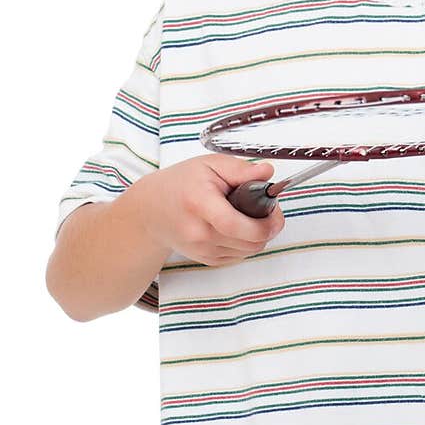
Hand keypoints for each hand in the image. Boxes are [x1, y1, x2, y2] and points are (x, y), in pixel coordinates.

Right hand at [133, 154, 284, 267]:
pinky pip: (239, 255)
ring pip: (249, 251)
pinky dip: (245, 242)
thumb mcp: (210, 165)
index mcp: (200, 204)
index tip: (273, 209)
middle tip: (265, 208)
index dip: (264, 222)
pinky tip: (237, 226)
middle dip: (267, 226)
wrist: (151, 211)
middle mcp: (199, 232)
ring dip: (258, 235)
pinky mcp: (206, 259)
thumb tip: (267, 173)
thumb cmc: (180, 184)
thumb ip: (241, 169)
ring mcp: (202, 250)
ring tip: (248, 214)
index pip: (237, 225)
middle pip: (251, 242)